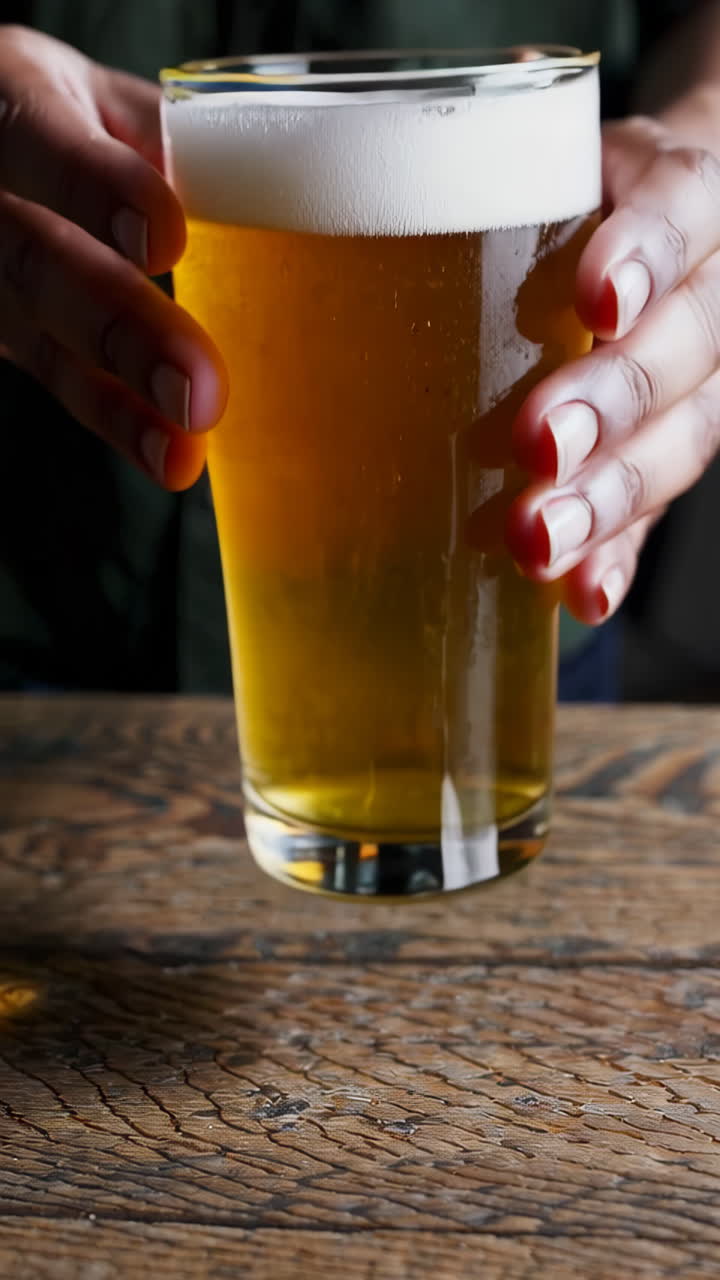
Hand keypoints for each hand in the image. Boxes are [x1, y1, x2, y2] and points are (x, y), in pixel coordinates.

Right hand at [0, 27, 226, 488]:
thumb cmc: (72, 118)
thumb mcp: (106, 100)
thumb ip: (168, 137)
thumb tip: (273, 174)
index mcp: (14, 100)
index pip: (42, 142)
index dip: (97, 189)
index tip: (165, 237)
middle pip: (33, 261)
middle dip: (119, 326)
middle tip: (198, 385)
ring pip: (37, 339)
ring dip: (117, 402)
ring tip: (184, 448)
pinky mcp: (1, 332)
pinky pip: (54, 379)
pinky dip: (116, 420)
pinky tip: (167, 456)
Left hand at [507, 111, 719, 622]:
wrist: (643, 229)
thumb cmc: (571, 201)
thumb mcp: (543, 166)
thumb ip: (494, 176)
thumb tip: (367, 195)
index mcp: (679, 196)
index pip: (683, 210)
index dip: (647, 256)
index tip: (596, 298)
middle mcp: (707, 290)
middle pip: (687, 346)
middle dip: (612, 400)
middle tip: (539, 442)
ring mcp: (700, 381)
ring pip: (685, 438)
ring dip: (608, 496)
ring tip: (537, 539)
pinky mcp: (670, 453)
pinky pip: (658, 511)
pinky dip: (618, 555)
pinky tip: (583, 594)